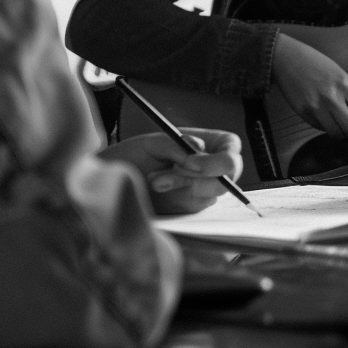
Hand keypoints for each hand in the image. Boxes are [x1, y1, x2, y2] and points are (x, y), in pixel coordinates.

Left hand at [99, 128, 241, 214]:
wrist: (115, 181)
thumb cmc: (135, 155)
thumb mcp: (153, 142)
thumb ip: (176, 144)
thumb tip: (197, 149)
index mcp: (209, 142)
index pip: (232, 148)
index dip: (218, 159)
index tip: (190, 163)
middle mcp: (212, 165)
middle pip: (228, 176)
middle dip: (196, 177)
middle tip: (164, 176)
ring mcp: (204, 187)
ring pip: (209, 192)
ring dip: (181, 185)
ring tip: (154, 179)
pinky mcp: (192, 206)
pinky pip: (195, 204)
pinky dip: (176, 197)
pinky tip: (157, 188)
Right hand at [272, 32, 347, 137]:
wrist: (287, 59)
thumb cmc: (316, 64)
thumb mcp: (340, 73)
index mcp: (344, 83)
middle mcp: (332, 97)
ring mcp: (317, 107)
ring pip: (337, 133)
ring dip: (340, 130)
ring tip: (338, 122)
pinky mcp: (304, 113)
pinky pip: (321, 129)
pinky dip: (325, 126)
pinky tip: (323, 115)